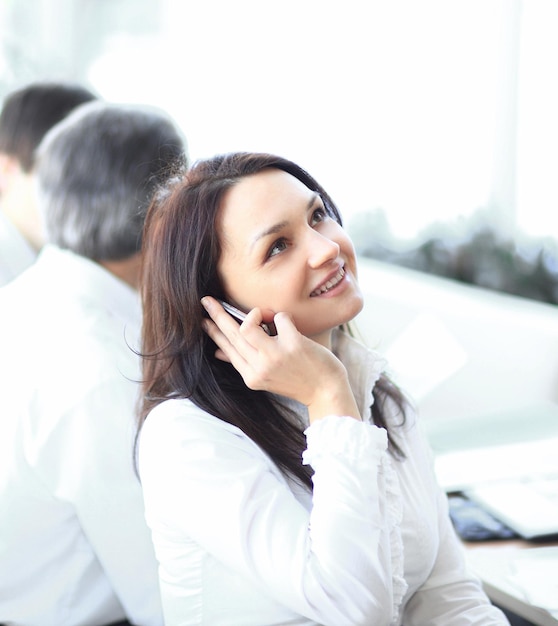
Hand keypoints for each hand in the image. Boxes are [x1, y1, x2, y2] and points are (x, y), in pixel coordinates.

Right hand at [201, 297, 360, 422]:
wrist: (326, 392)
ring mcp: (275, 356)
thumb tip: (218, 352)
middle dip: (217, 314)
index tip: (203, 318)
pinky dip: (282, 316)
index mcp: (251, 376)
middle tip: (207, 299)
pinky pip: (279, 317)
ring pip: (247, 325)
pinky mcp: (292, 345)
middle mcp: (259, 368)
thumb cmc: (299, 380)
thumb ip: (245, 362)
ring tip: (264, 315)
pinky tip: (288, 324)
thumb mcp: (267, 377)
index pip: (226, 347)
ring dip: (255, 314)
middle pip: (231, 334)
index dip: (213, 331)